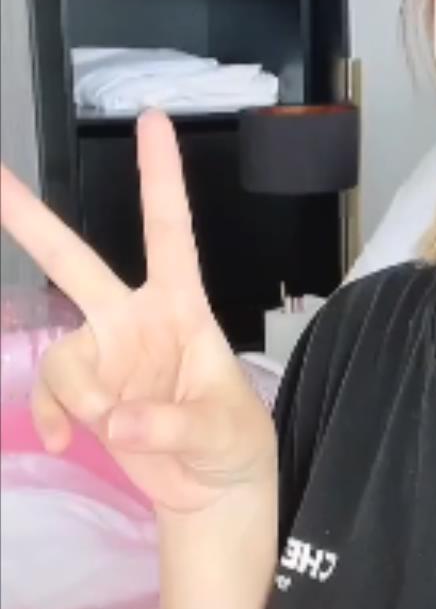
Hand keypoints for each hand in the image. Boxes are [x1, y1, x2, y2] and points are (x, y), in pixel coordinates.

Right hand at [0, 112, 275, 514]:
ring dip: (77, 397)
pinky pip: (48, 393)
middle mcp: (133, 319)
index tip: (153, 119)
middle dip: (29, 218)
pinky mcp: (84, 394)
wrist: (211, 489)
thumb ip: (173, 424)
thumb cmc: (232, 443)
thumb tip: (117, 421)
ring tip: (112, 430)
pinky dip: (52, 416)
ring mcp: (103, 355)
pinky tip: (68, 443)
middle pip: (74, 260)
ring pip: (61, 355)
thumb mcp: (224, 432)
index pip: (171, 231)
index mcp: (181, 306)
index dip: (160, 176)